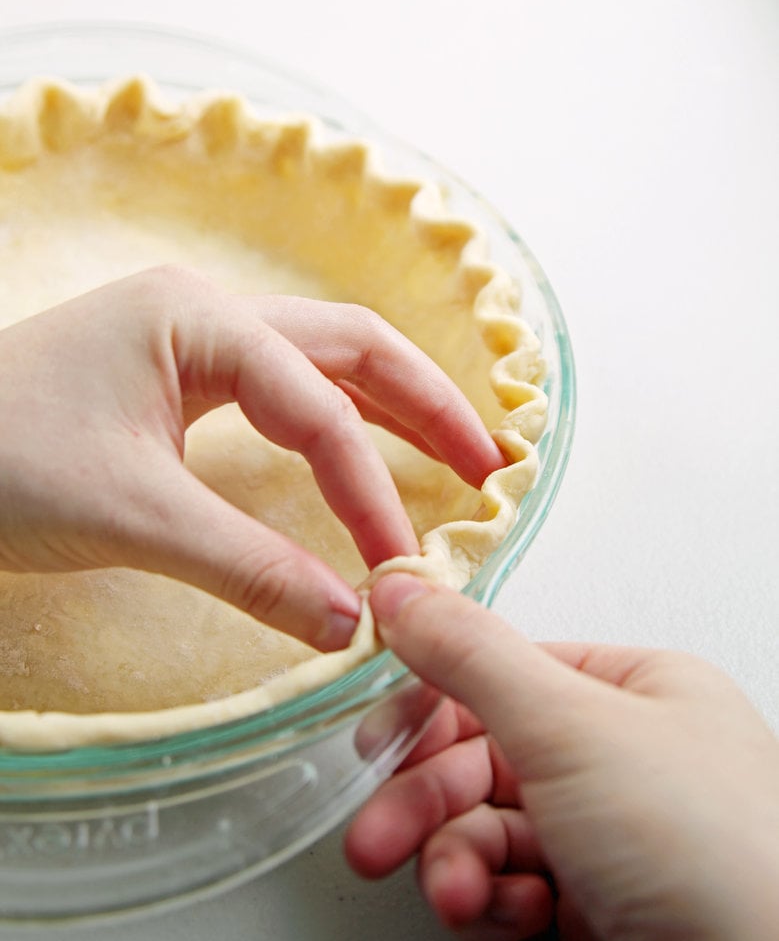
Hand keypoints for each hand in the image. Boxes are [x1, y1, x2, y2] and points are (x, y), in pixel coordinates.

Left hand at [0, 267, 504, 649]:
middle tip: (490, 466)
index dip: (371, 493)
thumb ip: (250, 568)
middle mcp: (209, 315)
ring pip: (323, 363)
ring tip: (457, 456)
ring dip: (393, 406)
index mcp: (201, 322)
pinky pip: (284, 390)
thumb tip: (347, 624)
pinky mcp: (178, 376)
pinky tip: (367, 452)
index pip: (321, 411)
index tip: (399, 570)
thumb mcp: (134, 517)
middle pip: (351, 347)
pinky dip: (339, 421)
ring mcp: (193, 340)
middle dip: (427, 405)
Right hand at [346, 574, 778, 940]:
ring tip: (462, 896)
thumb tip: (403, 593)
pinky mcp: (593, 919)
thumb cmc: (707, 853)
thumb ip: (472, 657)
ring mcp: (607, 846)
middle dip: (428, 804)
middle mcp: (622, 766)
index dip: (433, 709)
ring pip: (485, 834)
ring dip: (457, 866)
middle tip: (379, 838)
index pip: (503, 679)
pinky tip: (513, 923)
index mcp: (635, 696)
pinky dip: (493, 911)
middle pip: (483, 762)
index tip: (378, 738)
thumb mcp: (572, 728)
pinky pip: (507, 896)